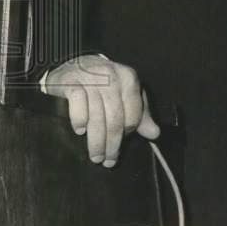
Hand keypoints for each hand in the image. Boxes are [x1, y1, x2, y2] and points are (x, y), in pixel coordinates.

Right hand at [43, 54, 159, 166]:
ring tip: (96, 156)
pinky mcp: (71, 82)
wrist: (74, 65)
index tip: (123, 144)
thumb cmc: (104, 84)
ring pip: (96, 115)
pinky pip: (77, 104)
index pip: (134, 111)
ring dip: (96, 140)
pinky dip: (79, 119)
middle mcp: (112, 76)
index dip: (129, 131)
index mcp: (129, 78)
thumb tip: (155, 134)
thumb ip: (141, 114)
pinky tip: (80, 131)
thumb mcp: (125, 95)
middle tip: (108, 160)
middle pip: (115, 117)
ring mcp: (90, 78)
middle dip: (112, 142)